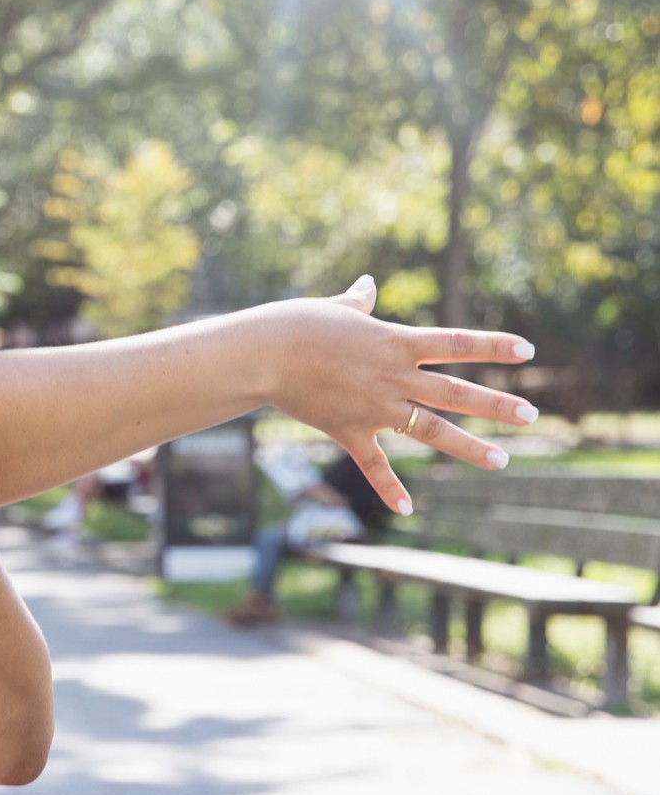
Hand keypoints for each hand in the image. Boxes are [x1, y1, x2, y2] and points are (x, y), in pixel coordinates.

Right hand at [271, 274, 539, 514]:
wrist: (264, 355)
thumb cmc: (296, 324)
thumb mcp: (334, 308)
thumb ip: (357, 302)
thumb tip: (366, 286)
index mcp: (396, 342)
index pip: (457, 343)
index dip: (494, 345)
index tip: (527, 349)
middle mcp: (394, 377)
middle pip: (456, 392)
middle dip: (497, 404)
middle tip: (531, 414)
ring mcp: (375, 408)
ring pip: (431, 430)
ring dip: (469, 447)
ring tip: (502, 460)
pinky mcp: (350, 431)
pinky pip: (374, 464)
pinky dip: (389, 487)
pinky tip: (407, 508)